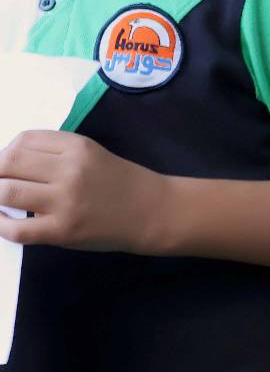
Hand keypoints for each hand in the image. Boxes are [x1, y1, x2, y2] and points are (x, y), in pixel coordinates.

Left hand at [0, 130, 173, 252]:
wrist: (153, 212)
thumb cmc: (120, 182)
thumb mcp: (91, 154)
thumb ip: (54, 154)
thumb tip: (7, 163)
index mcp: (77, 147)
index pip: (23, 140)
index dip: (6, 152)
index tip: (9, 166)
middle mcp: (70, 170)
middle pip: (8, 163)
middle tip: (0, 183)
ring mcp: (66, 201)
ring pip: (6, 192)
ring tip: (1, 200)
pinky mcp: (63, 231)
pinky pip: (16, 229)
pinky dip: (0, 225)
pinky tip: (3, 221)